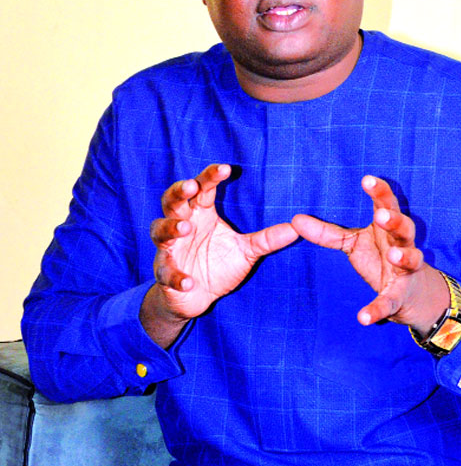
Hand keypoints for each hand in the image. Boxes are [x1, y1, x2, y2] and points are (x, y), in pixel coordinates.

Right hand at [149, 164, 297, 320]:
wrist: (195, 297)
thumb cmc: (218, 265)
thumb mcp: (246, 251)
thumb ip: (267, 239)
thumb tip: (297, 228)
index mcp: (202, 214)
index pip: (203, 188)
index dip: (210, 177)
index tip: (226, 168)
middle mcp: (183, 225)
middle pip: (172, 201)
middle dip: (179, 192)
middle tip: (191, 187)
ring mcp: (170, 248)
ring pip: (159, 230)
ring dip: (171, 228)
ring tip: (185, 228)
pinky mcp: (165, 272)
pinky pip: (165, 271)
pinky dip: (175, 276)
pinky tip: (188, 281)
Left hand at [292, 176, 448, 331]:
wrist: (412, 294)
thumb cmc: (381, 256)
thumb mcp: (353, 243)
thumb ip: (326, 232)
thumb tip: (295, 219)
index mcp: (387, 228)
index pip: (387, 204)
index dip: (380, 191)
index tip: (367, 179)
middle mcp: (401, 244)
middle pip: (404, 227)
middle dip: (395, 220)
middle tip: (381, 215)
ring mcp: (405, 271)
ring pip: (410, 258)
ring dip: (403, 256)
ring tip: (393, 255)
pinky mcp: (399, 296)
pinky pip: (389, 303)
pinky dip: (377, 310)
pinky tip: (363, 318)